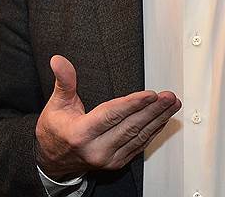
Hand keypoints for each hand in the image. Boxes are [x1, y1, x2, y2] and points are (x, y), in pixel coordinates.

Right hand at [35, 55, 180, 179]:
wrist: (52, 160)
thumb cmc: (54, 130)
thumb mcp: (55, 104)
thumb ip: (63, 81)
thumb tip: (58, 60)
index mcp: (80, 134)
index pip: (111, 116)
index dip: (132, 104)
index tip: (150, 94)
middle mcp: (96, 150)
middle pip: (130, 127)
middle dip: (153, 110)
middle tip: (169, 97)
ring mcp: (108, 159)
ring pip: (138, 137)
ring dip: (158, 119)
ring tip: (172, 104)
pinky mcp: (116, 163)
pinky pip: (138, 145)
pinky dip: (152, 131)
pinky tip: (162, 119)